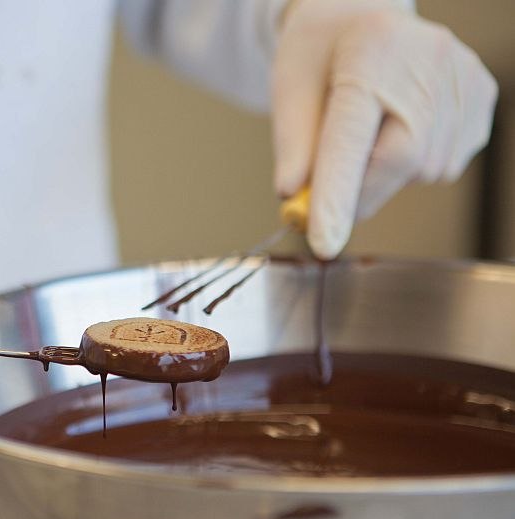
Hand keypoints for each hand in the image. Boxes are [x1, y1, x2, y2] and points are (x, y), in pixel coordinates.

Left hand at [272, 0, 496, 257]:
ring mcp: (462, 77)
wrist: (362, 15)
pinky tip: (398, 127)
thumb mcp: (290, 88)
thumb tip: (294, 197)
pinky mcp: (482, 97)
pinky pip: (444, 163)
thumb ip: (293, 145)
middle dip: (358, 195)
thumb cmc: (320, 54)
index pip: (351, 138)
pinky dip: (413, 165)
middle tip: (325, 203)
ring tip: (368, 132)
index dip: (336, 195)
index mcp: (369, 52)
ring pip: (422, 171)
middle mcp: (427, 60)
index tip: (322, 241)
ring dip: (383, 177)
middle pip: (398, 161)